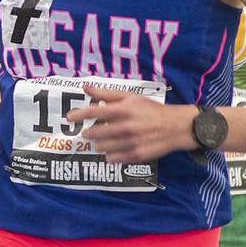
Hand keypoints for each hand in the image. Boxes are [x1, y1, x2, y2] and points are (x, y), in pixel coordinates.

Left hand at [67, 84, 194, 163]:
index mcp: (123, 110)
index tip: (69, 117)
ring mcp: (130, 143)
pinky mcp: (135, 156)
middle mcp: (125, 127)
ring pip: (101, 147)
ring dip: (99, 144)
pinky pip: (112, 159)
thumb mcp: (131, 97)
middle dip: (89, 132)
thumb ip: (107, 94)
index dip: (79, 115)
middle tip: (91, 131)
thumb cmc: (151, 110)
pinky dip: (109, 155)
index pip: (94, 112)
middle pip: (94, 133)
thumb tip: (86, 87)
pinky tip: (114, 149)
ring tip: (105, 139)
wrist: (176, 127)